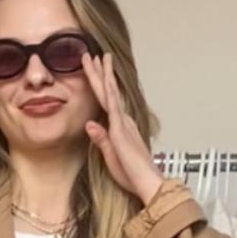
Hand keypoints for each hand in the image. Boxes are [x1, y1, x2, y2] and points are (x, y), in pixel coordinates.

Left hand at [82, 49, 163, 204]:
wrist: (147, 183)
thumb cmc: (132, 174)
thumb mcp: (110, 156)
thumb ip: (100, 140)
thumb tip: (89, 124)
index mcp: (120, 127)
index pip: (106, 101)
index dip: (99, 84)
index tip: (94, 69)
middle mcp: (122, 121)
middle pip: (107, 91)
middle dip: (99, 72)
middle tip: (91, 54)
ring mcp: (122, 123)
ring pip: (110, 93)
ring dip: (103, 74)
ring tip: (97, 57)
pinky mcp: (121, 130)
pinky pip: (113, 106)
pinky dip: (109, 91)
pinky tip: (105, 78)